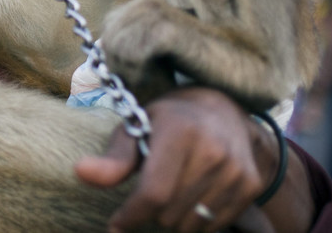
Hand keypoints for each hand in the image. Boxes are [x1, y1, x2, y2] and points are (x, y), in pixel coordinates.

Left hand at [75, 87, 271, 231]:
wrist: (221, 109)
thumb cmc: (167, 122)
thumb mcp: (136, 130)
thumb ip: (113, 158)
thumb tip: (80, 172)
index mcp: (179, 132)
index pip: (154, 193)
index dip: (130, 216)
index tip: (114, 226)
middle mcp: (213, 150)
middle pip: (169, 214)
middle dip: (152, 211)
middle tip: (153, 188)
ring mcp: (236, 170)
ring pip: (191, 225)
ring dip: (174, 218)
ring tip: (173, 190)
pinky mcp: (251, 185)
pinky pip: (214, 226)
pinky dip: (197, 221)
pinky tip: (193, 196)